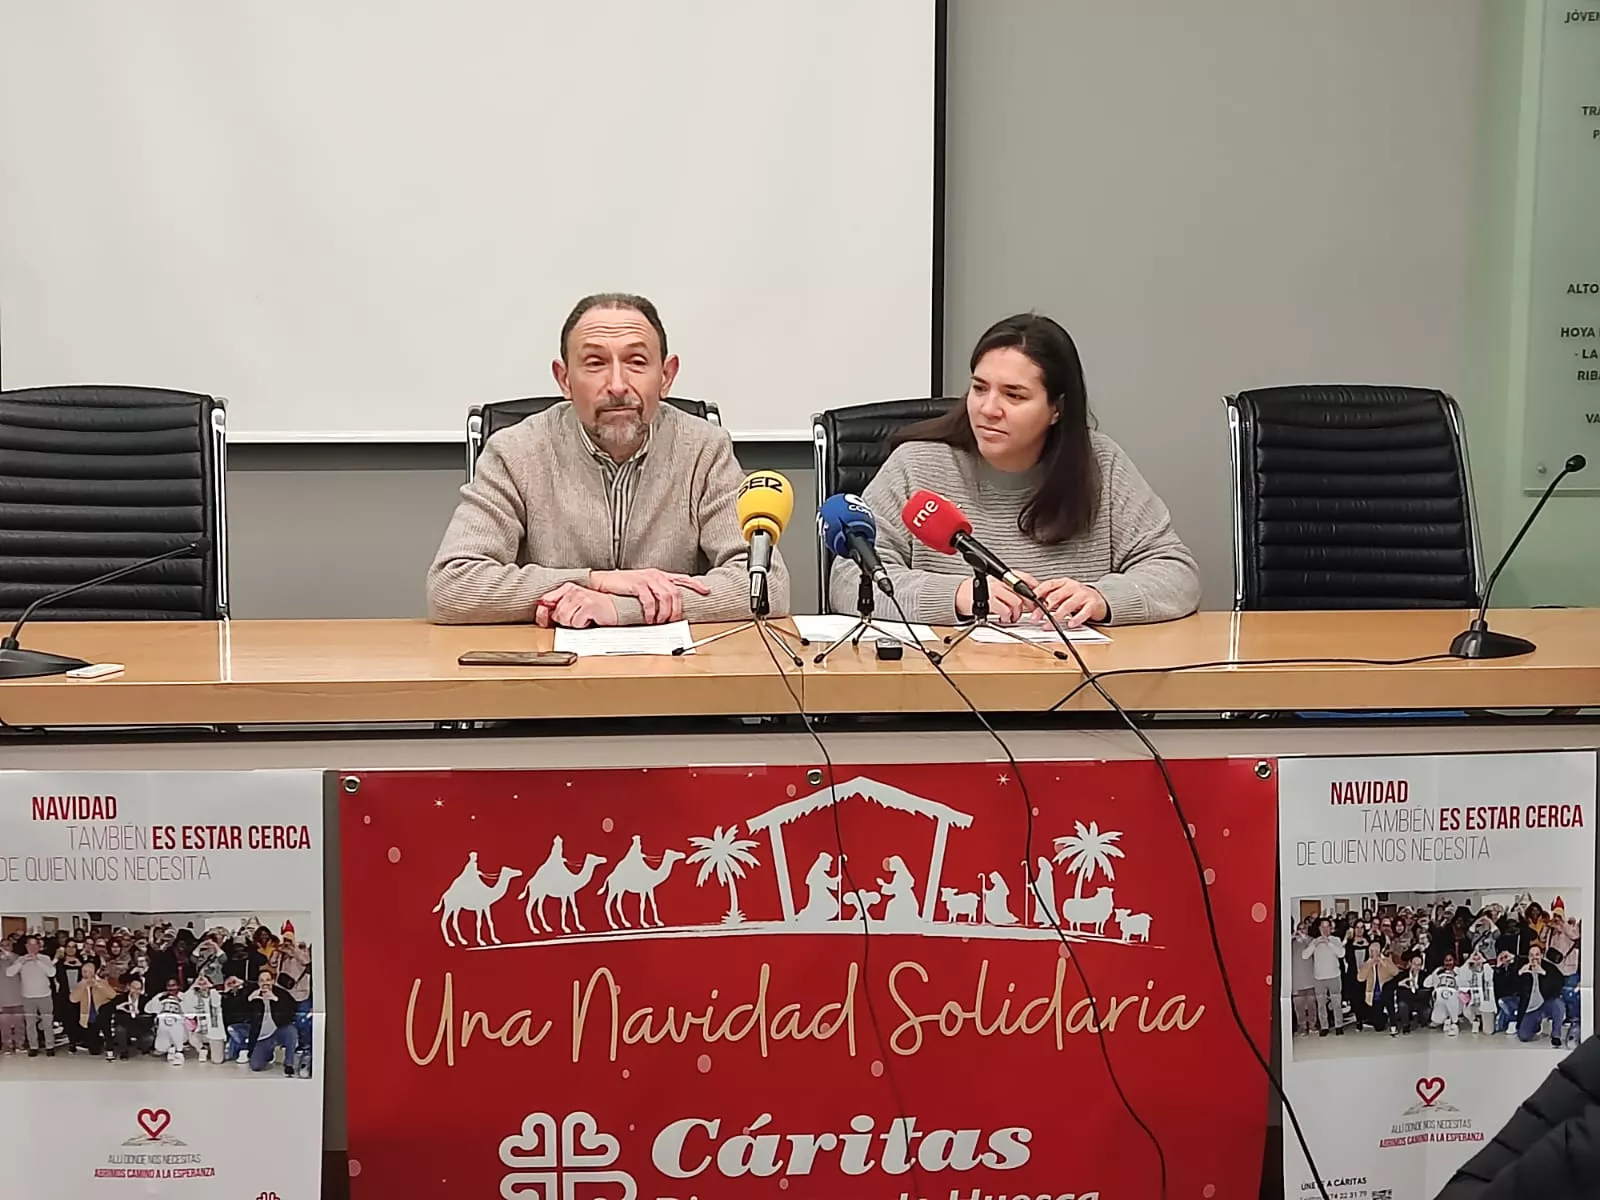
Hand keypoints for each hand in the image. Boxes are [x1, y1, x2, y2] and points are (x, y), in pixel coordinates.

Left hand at [533, 584, 618, 628]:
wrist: (615, 609)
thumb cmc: (595, 609)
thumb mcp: (573, 606)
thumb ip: (557, 607)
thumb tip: (541, 614)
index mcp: (567, 588)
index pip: (545, 600)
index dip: (543, 614)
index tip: (547, 620)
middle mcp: (573, 590)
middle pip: (556, 614)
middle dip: (565, 621)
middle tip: (577, 618)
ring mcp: (581, 597)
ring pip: (564, 619)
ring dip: (573, 624)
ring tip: (583, 619)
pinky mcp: (589, 605)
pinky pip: (576, 622)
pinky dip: (582, 625)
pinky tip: (589, 620)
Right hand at [588, 569, 709, 624]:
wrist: (603, 582)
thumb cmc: (623, 587)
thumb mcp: (643, 587)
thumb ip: (656, 593)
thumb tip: (667, 608)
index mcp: (660, 575)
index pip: (683, 579)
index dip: (696, 585)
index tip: (706, 591)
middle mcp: (656, 575)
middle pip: (676, 592)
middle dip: (677, 609)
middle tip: (673, 621)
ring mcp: (647, 578)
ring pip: (666, 597)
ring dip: (665, 613)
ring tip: (660, 622)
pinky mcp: (637, 584)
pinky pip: (650, 601)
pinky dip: (652, 612)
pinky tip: (649, 619)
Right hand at [954, 576, 1032, 622]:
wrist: (959, 594)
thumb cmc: (977, 591)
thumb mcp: (996, 585)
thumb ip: (1010, 589)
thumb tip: (1028, 599)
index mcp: (1002, 575)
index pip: (1026, 578)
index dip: (1035, 589)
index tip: (1038, 598)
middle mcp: (999, 581)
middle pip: (1023, 592)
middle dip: (1028, 605)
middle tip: (1027, 611)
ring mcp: (994, 590)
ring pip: (1016, 602)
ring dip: (1017, 613)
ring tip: (1012, 617)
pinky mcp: (988, 601)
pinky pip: (1004, 610)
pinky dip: (1007, 617)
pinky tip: (1004, 619)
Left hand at [1033, 577, 1108, 627]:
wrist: (1098, 599)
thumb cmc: (1077, 597)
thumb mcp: (1063, 594)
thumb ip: (1049, 598)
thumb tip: (1032, 606)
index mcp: (1063, 583)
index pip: (1048, 585)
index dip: (1038, 593)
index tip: (1029, 602)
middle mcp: (1072, 587)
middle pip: (1055, 597)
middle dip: (1043, 609)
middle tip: (1035, 618)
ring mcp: (1083, 595)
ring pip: (1068, 605)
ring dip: (1057, 616)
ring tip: (1049, 624)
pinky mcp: (1092, 604)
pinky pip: (1084, 612)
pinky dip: (1076, 619)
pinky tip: (1070, 624)